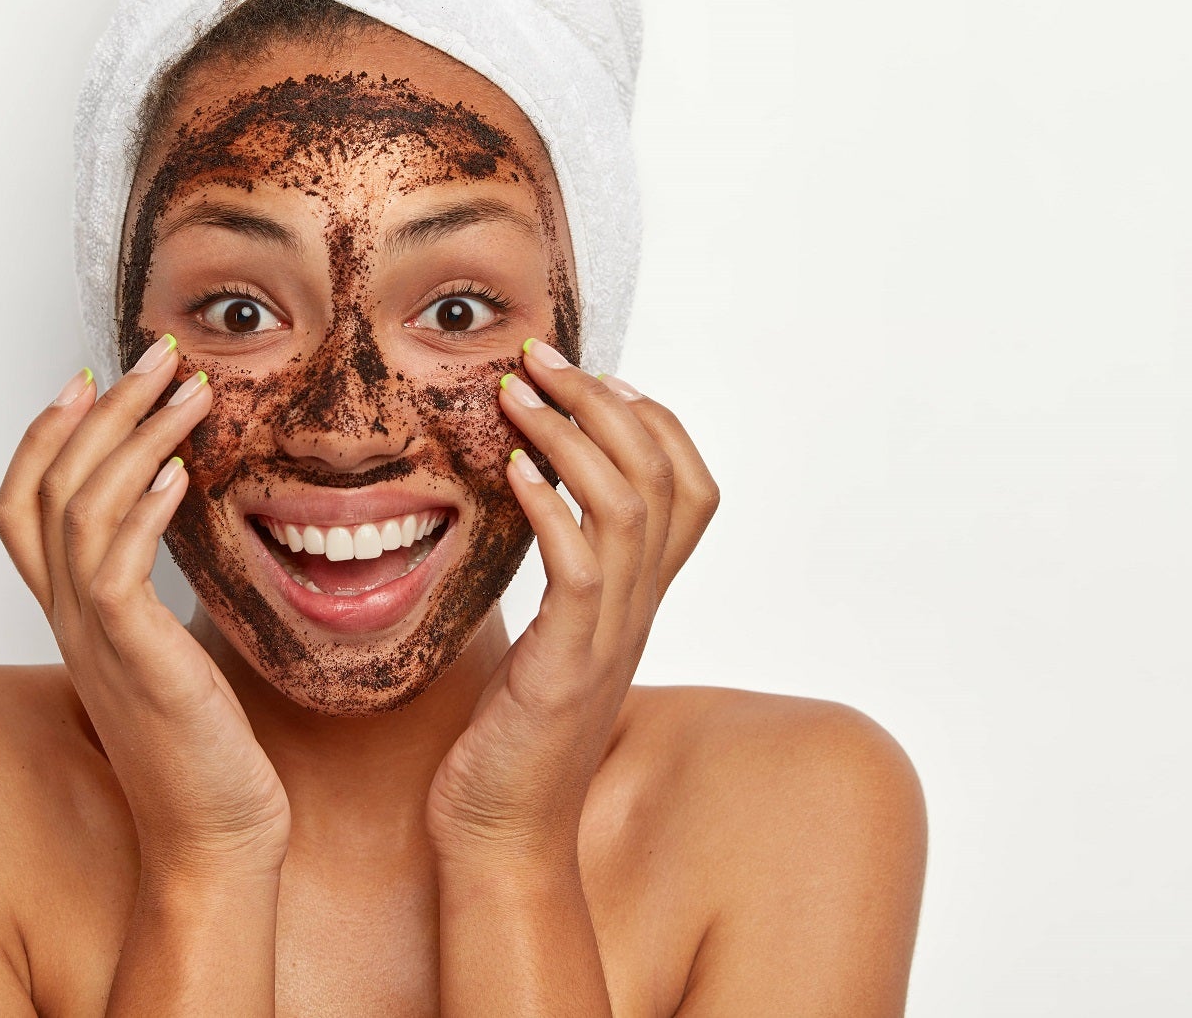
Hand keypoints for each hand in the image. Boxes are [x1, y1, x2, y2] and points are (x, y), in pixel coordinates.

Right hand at [0, 336, 289, 877]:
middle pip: (51, 485)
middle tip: (155, 354)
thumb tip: (178, 532)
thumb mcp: (167, 650)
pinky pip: (116, 567)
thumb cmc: (200, 746)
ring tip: (185, 388)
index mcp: (73, 614)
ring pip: (81, 509)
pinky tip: (178, 473)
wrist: (211, 834)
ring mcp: (95, 639)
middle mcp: (70, 619)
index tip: (88, 378)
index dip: (43, 435)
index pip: (23, 505)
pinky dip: (142, 509)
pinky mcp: (134, 660)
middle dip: (102, 408)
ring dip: (133, 436)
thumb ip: (151, 594)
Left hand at [425, 339, 718, 861]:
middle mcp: (641, 609)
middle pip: (664, 475)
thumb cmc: (512, 736)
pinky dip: (550, 506)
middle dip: (602, 400)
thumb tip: (533, 503)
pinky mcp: (567, 665)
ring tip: (516, 394)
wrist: (503, 833)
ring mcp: (611, 636)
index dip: (651, 417)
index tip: (588, 377)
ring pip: (628, 506)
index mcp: (641, 598)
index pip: (688, 484)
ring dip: (571, 435)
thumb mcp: (548, 637)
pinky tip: (512, 472)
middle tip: (539, 359)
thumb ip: (562, 576)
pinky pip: (579, 567)